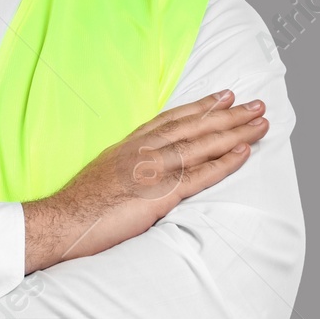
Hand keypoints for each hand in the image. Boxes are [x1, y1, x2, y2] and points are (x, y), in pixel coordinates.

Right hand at [23, 90, 263, 271]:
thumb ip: (127, 168)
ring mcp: (150, 170)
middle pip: (192, 126)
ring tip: (260, 122)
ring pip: (201, 144)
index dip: (200, 106)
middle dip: (227, 113)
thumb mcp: (103, 175)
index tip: (224, 95)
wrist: (59, 222)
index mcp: (128, 146)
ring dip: (234, 131)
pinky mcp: (157, 194)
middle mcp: (142, 151)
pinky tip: (244, 152)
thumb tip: (143, 172)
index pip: (171, 120)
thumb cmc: (77, 208)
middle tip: (256, 103)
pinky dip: (224, 162)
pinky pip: (198, 175)